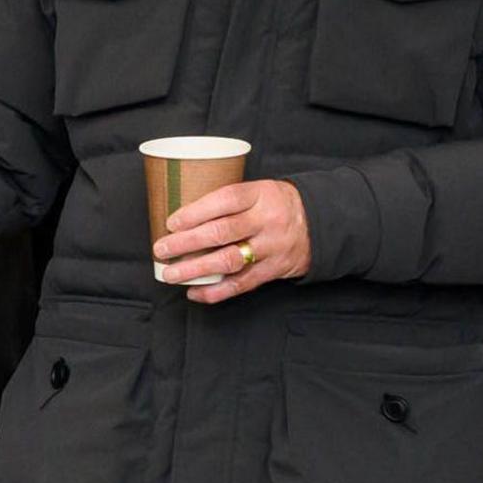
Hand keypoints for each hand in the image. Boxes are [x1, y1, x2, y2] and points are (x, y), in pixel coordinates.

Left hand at [153, 178, 309, 303]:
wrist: (321, 222)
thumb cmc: (276, 205)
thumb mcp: (259, 191)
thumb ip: (228, 201)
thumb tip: (181, 217)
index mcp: (261, 194)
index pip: (225, 200)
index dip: (196, 212)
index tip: (171, 222)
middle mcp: (268, 220)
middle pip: (222, 231)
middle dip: (187, 242)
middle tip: (162, 249)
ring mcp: (273, 246)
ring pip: (230, 260)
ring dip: (196, 270)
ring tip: (171, 274)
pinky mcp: (275, 269)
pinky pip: (242, 284)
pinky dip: (215, 291)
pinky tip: (194, 292)